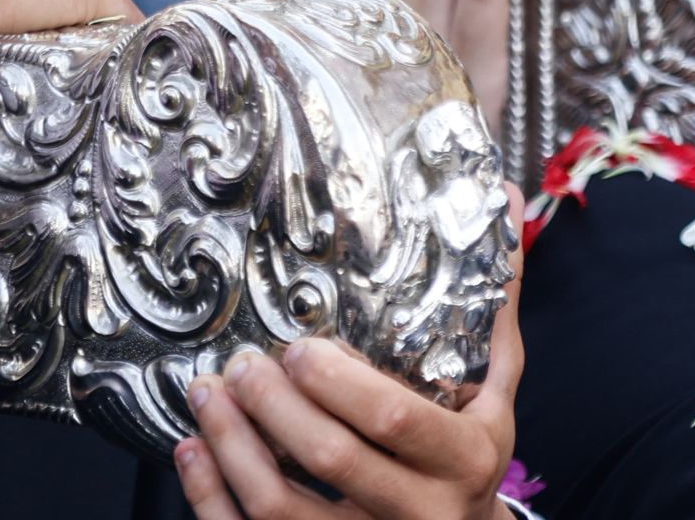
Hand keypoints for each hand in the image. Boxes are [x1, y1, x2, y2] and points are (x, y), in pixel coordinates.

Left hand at [174, 187, 526, 519]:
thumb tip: (503, 205)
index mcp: (462, 458)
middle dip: (275, 404)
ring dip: (233, 446)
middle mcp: (418, 510)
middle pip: (331, 459)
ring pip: (282, 509)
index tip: (300, 347)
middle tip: (243, 363)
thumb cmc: (469, 454)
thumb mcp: (493, 394)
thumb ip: (494, 310)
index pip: (393, 418)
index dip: (339, 382)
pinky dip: (211, 496)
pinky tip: (192, 449)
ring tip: (206, 392)